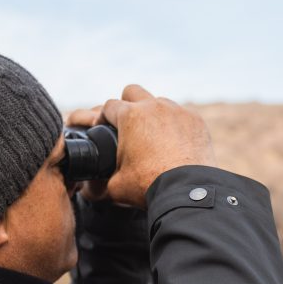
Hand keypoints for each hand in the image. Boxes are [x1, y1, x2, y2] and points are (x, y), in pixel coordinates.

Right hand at [67, 85, 216, 208]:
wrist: (186, 192)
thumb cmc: (148, 186)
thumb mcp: (115, 186)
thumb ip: (97, 184)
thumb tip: (87, 190)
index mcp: (129, 116)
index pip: (108, 106)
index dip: (102, 118)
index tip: (103, 130)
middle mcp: (153, 106)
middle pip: (132, 91)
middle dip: (126, 104)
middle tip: (126, 125)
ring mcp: (177, 111)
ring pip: (159, 102)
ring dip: (152, 113)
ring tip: (151, 135)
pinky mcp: (195, 121)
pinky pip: (180, 115)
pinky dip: (174, 125)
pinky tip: (173, 142)